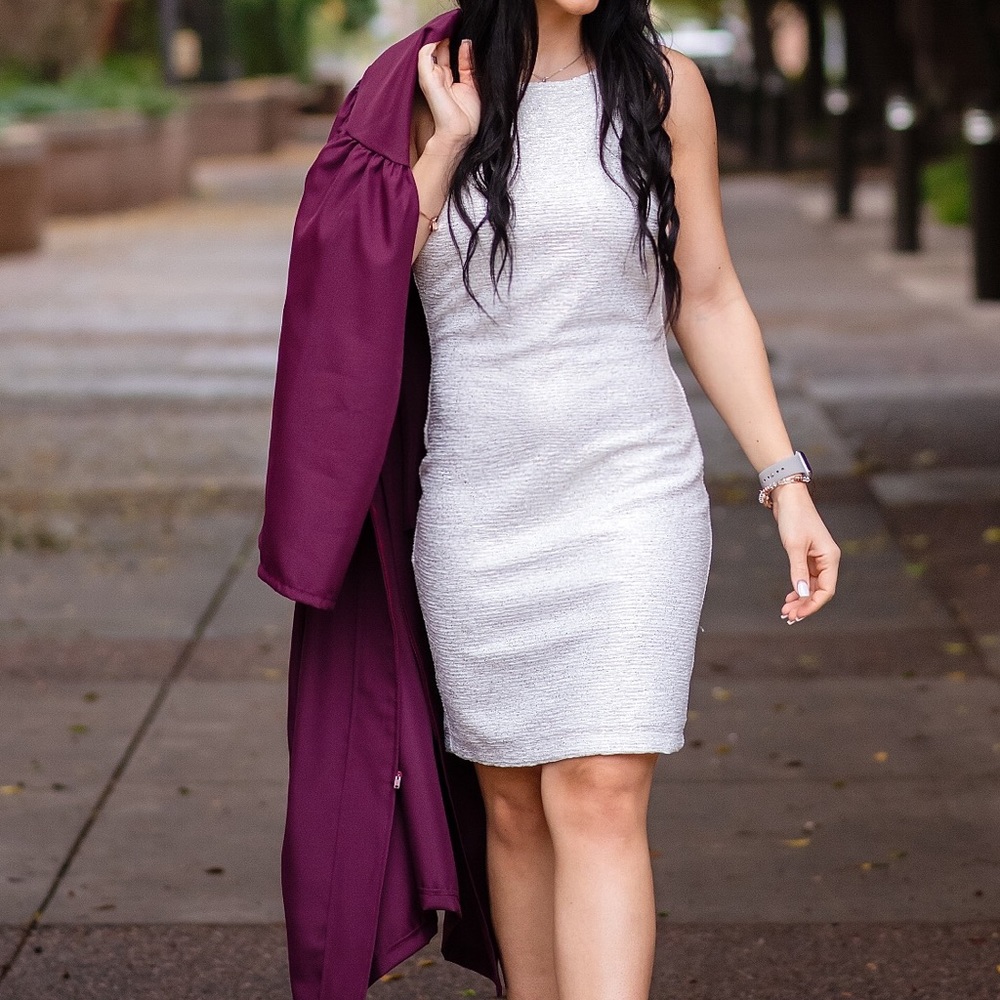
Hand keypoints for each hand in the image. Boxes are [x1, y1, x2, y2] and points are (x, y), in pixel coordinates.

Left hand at [416, 38, 480, 153]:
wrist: (456, 132)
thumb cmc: (440, 110)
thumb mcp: (427, 80)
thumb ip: (426, 58)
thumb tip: (434, 41)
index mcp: (429, 77)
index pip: (430, 52)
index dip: (434, 39)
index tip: (440, 29)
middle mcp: (441, 78)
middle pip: (442, 52)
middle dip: (445, 39)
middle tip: (450, 27)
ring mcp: (456, 82)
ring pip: (456, 56)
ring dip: (457, 44)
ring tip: (459, 32)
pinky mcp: (470, 87)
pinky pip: (468, 66)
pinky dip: (468, 54)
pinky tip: (467, 45)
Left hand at [771, 483, 840, 623]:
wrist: (789, 498)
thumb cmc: (794, 519)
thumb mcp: (795, 546)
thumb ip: (798, 571)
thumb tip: (802, 594)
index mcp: (830, 558)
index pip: (827, 590)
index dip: (812, 604)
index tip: (797, 614)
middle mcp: (828, 560)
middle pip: (820, 591)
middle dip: (805, 605)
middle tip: (788, 616)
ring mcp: (818, 558)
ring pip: (812, 586)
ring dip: (801, 599)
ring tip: (786, 610)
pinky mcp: (808, 556)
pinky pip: (807, 578)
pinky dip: (799, 588)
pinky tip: (789, 597)